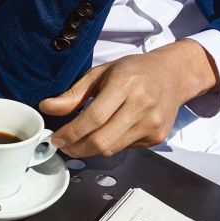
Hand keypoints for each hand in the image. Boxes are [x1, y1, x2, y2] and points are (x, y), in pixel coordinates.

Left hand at [39, 39, 219, 157]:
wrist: (172, 75)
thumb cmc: (134, 70)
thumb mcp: (102, 72)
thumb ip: (74, 93)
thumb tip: (47, 107)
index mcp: (125, 83)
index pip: (93, 117)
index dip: (71, 133)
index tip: (56, 139)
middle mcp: (141, 105)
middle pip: (102, 140)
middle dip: (77, 148)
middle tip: (64, 146)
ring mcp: (152, 124)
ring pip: (112, 149)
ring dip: (90, 150)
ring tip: (79, 142)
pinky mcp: (158, 137)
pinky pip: (126, 149)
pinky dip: (111, 145)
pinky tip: (109, 132)